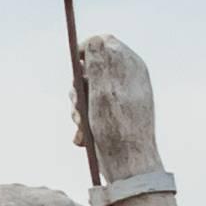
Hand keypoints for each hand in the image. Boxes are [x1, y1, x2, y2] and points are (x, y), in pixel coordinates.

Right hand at [75, 34, 160, 179]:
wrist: (128, 166)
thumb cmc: (118, 130)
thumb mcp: (104, 92)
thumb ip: (99, 63)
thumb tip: (96, 39)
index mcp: (130, 67)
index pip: (105, 43)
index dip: (86, 50)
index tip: (75, 66)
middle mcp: (126, 79)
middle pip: (90, 68)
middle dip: (78, 86)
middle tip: (79, 105)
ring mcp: (119, 97)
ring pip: (85, 91)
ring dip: (77, 108)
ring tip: (82, 125)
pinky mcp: (112, 114)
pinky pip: (89, 109)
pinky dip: (83, 122)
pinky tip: (84, 137)